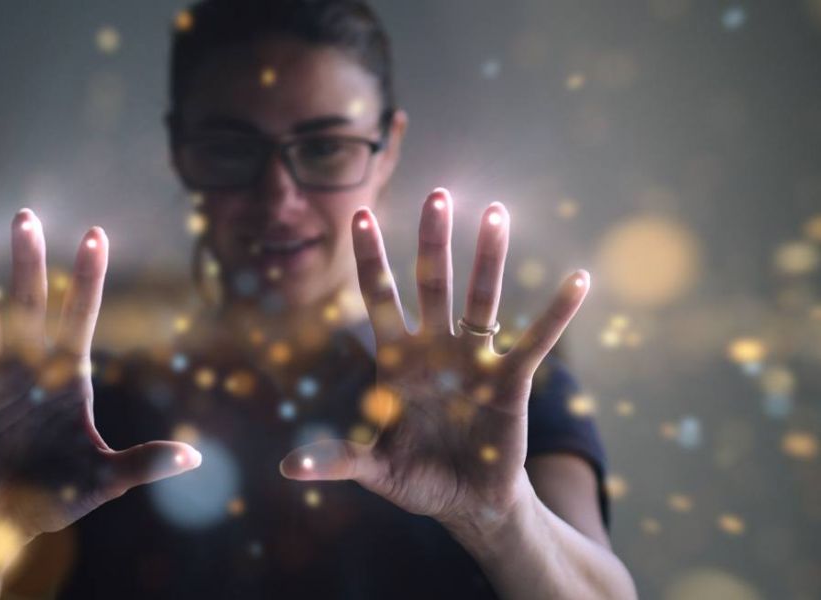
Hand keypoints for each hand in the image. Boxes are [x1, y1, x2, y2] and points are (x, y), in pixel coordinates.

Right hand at [0, 209, 201, 543]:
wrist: (7, 521)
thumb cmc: (62, 493)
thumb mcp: (106, 480)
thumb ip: (144, 464)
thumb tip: (193, 455)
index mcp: (68, 376)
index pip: (81, 317)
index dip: (87, 279)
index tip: (95, 234)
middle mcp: (29, 366)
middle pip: (30, 306)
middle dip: (29, 264)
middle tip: (25, 217)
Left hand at [279, 189, 588, 539]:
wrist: (466, 502)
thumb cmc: (417, 477)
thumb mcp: (374, 469)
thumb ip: (338, 459)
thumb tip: (289, 468)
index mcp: (397, 361)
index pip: (379, 299)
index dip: (371, 260)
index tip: (359, 216)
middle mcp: (435, 349)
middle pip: (432, 285)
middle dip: (432, 242)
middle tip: (437, 195)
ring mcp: (474, 360)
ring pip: (482, 299)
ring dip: (489, 258)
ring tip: (496, 213)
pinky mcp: (510, 381)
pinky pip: (536, 342)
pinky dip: (557, 314)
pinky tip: (578, 281)